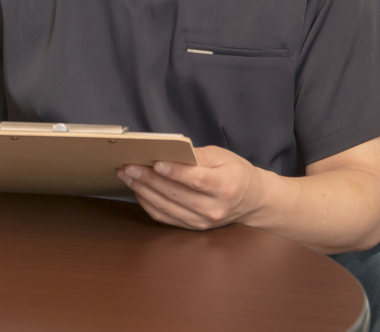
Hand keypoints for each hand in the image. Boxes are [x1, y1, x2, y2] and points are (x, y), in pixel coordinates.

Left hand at [117, 145, 265, 230]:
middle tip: (128, 166)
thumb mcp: (222, 156)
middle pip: (175, 194)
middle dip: (148, 179)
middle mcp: (214, 208)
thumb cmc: (236, 173)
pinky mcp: (193, 227)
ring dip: (142, 191)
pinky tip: (138, 189)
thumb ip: (197, 156)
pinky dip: (148, 203)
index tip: (155, 163)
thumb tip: (169, 153)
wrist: (252, 201)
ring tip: (127, 176)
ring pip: (166, 207)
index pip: (196, 181)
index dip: (175, 172)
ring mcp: (203, 221)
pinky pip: (165, 217)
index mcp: (225, 187)